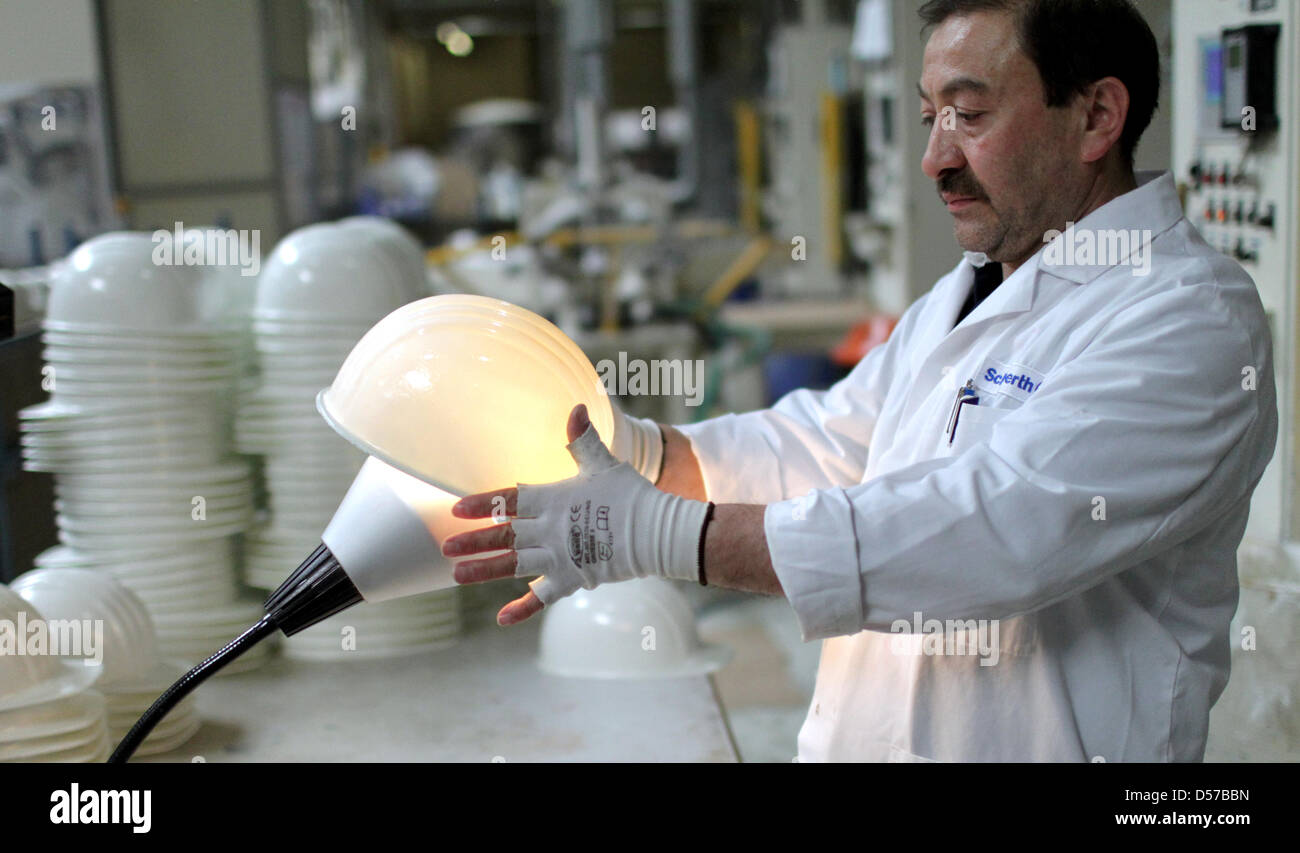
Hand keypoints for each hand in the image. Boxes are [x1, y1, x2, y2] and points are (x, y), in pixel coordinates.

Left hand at [442, 404, 709, 625]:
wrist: (655, 531)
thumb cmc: (629, 493)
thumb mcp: (603, 464)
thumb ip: (583, 439)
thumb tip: (577, 406)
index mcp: (552, 500)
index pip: (509, 500)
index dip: (482, 504)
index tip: (456, 509)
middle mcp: (549, 530)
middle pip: (504, 536)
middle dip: (474, 541)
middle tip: (445, 546)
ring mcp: (559, 557)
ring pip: (513, 566)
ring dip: (484, 571)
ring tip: (456, 575)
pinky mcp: (572, 579)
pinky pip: (543, 597)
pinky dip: (524, 608)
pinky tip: (501, 619)